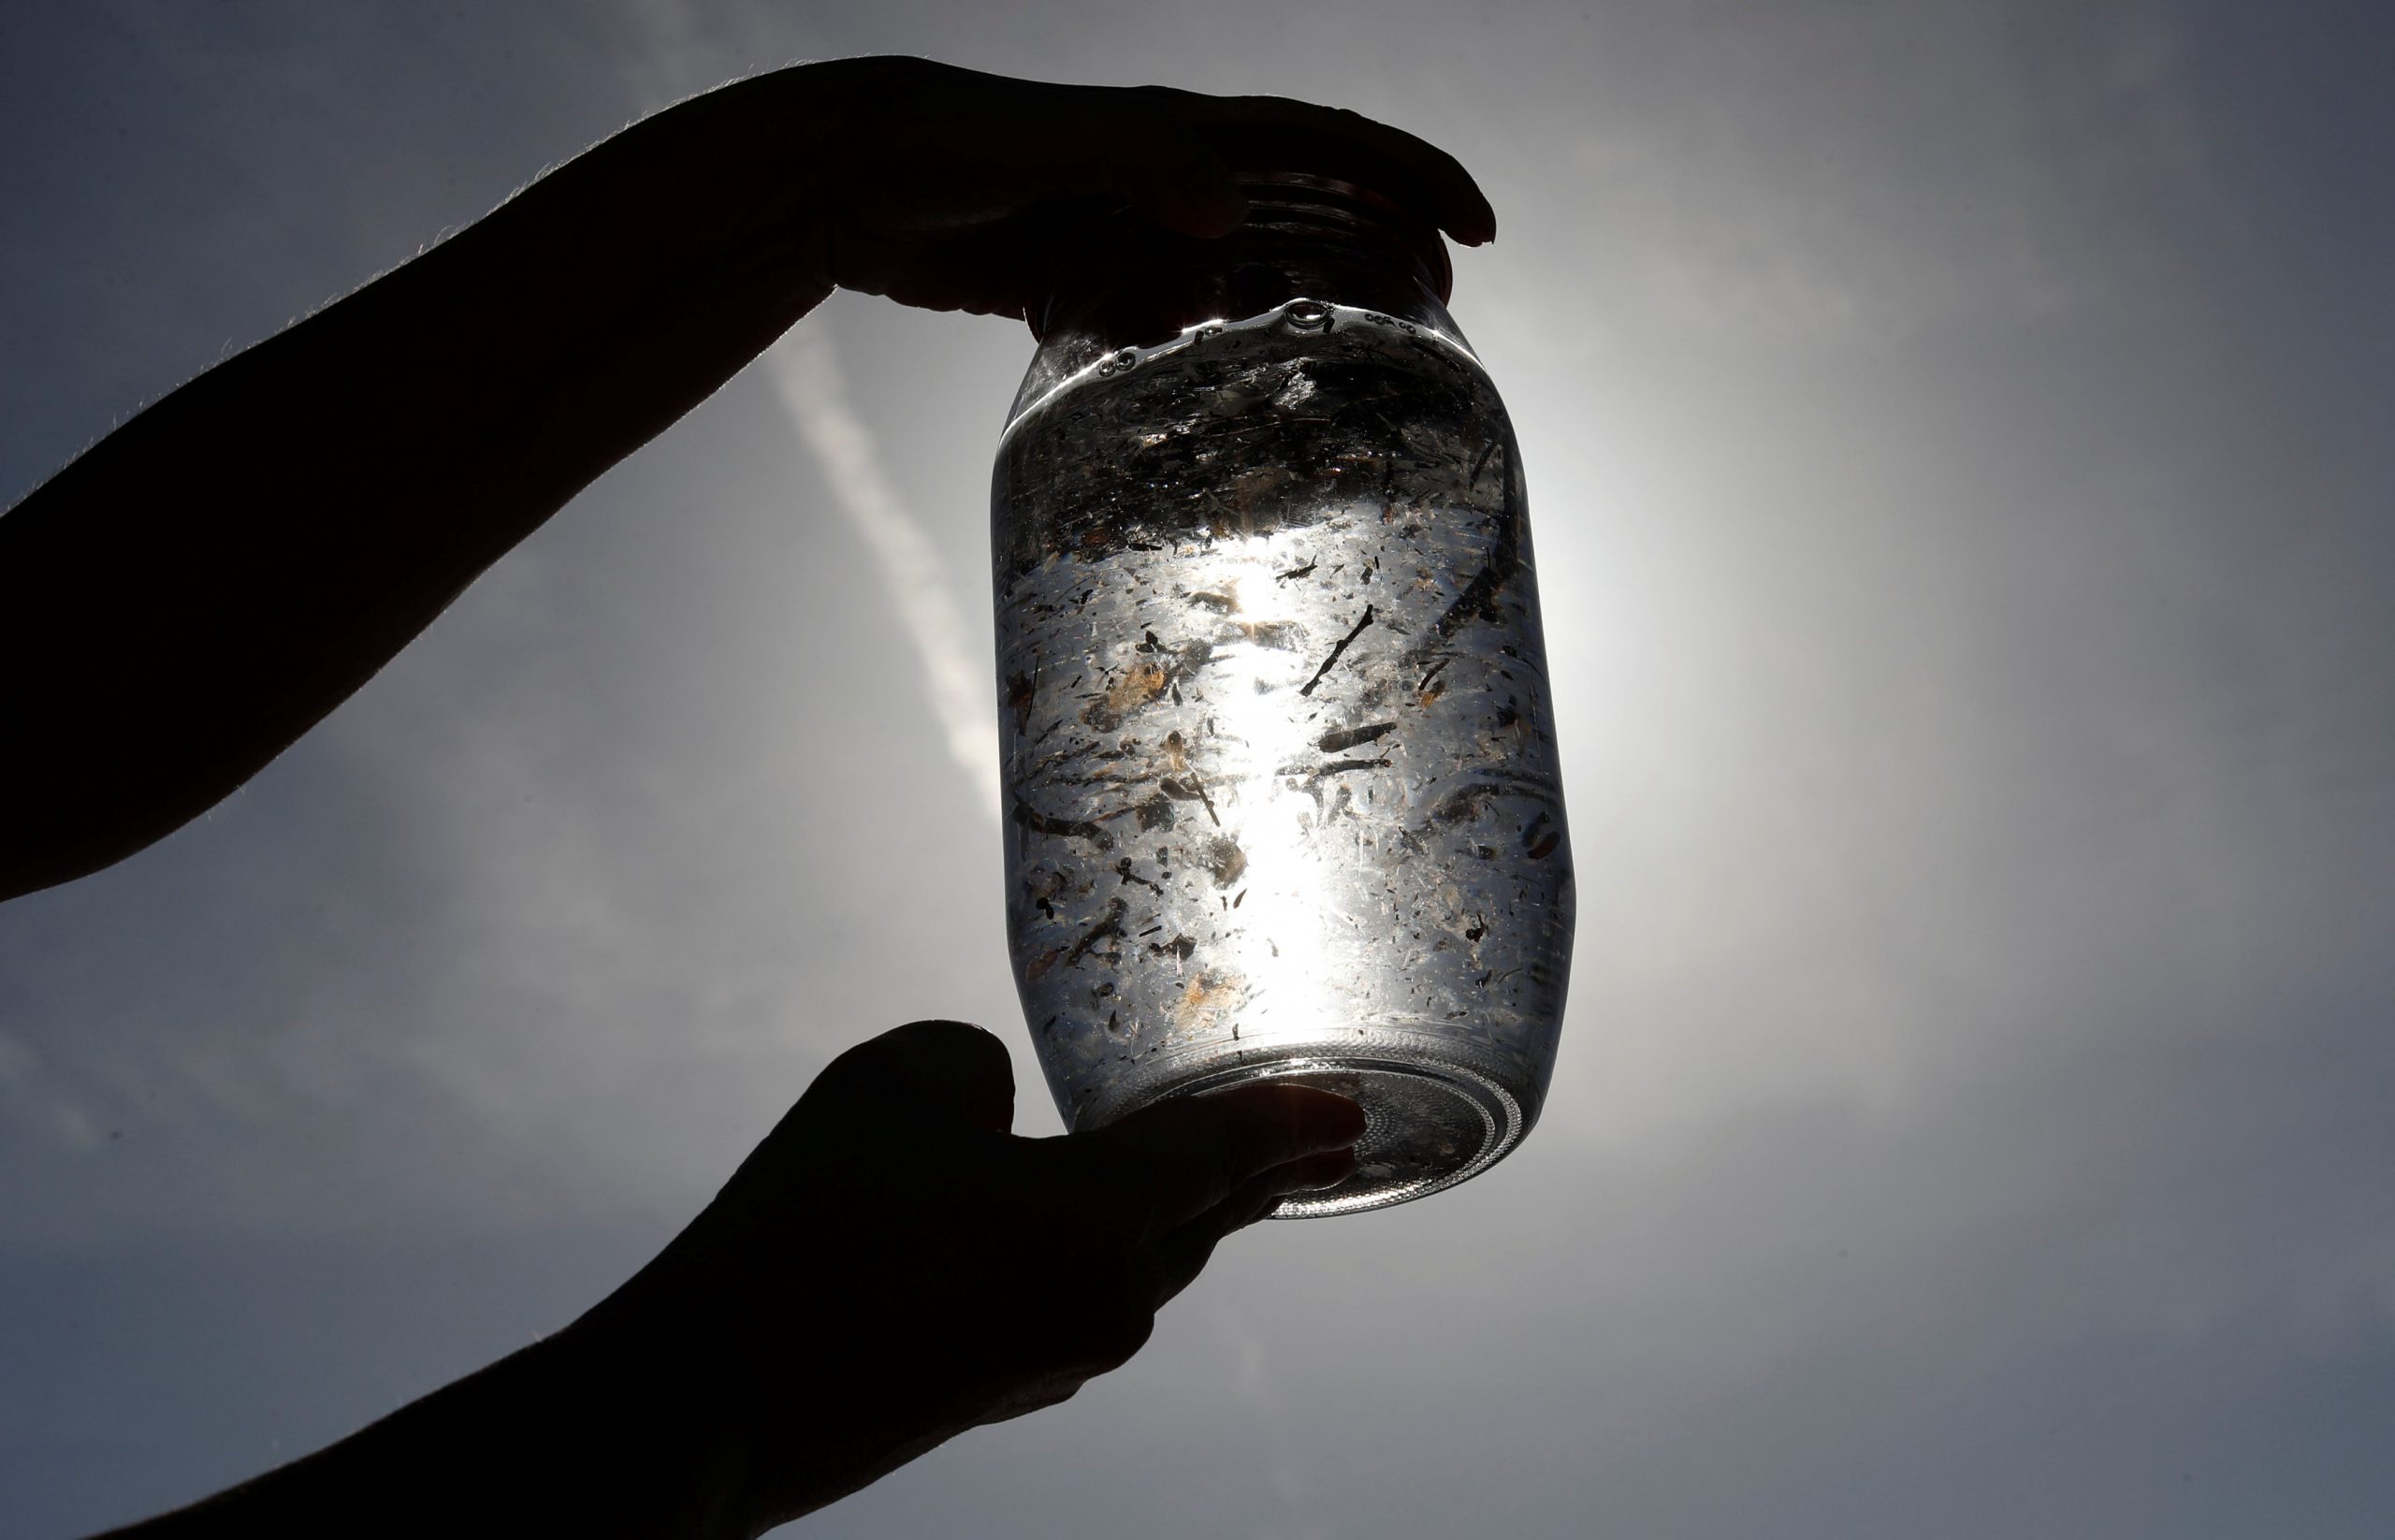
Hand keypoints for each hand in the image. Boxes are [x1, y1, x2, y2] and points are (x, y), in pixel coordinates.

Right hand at [571, 1020, 1364, 1533]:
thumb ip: (981, 1071)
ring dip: (1165, 1219)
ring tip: (1189, 1176)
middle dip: (1254, 1175)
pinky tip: (1052, 1238)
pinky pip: (1076, 1307)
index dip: (1294, 1118)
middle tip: (1314, 1139)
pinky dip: (1087, 1260)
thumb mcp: (897, 1083)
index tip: (1355, 1110)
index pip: (1224, 1152)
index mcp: (1099, 1221)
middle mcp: (1105, 1304)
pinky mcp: (1002, 1396)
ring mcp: (1056, 1363)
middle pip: (1199, 1221)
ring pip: (1139, 1271)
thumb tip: (1001, 1115)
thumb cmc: (809, 1230)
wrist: (715, 1399)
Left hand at [667, 55, 1495, 316]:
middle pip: (1306, 204)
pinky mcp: (1076, 278)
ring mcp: (1124, 227)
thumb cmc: (944, 144)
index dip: (1410, 176)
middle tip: (1444, 308)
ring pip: (1246, 265)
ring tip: (1359, 355)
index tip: (1477, 228)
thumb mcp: (1048, 148)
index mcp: (1179, 132)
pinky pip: (1163, 316)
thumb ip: (1140, 164)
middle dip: (1383, 245)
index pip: (1326, 142)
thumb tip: (1232, 208)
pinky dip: (1200, 351)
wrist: (845, 175)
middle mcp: (1165, 175)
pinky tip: (1217, 396)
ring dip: (1305, 301)